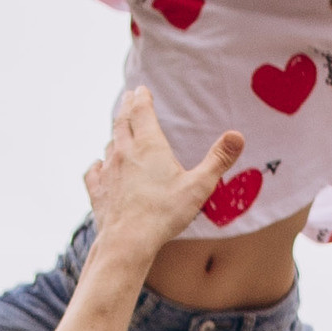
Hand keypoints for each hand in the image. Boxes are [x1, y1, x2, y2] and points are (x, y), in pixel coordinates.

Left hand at [83, 90, 243, 260]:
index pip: (141, 111)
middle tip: (129, 97)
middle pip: (122, 121)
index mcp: (148, 145)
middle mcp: (124, 152)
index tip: (141, 89)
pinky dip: (98, 164)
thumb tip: (237, 135)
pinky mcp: (97, 190)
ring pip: (109, 144)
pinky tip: (99, 166)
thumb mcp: (199, 186)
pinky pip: (94, 171)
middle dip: (127, 107)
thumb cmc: (165, 214)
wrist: (128, 241)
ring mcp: (107, 170)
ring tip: (119, 130)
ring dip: (115, 134)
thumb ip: (219, 160)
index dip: (142, 98)